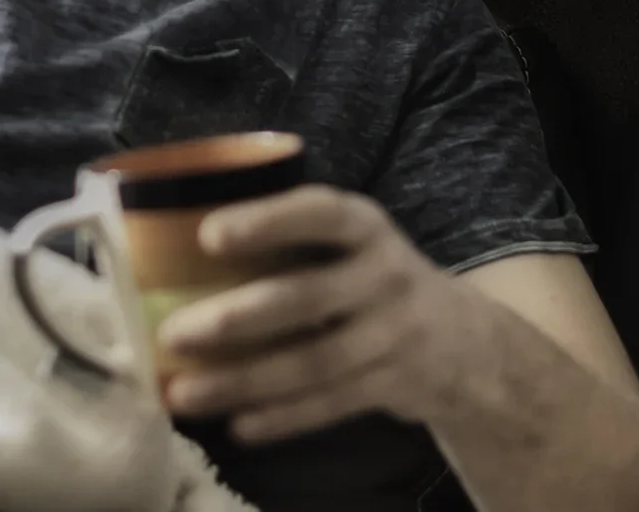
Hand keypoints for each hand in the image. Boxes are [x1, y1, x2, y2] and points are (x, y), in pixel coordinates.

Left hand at [157, 184, 487, 444]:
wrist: (467, 339)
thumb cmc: (368, 277)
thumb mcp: (346, 244)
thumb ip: (286, 240)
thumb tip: (171, 245)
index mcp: (364, 225)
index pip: (320, 213)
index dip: (267, 222)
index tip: (208, 235)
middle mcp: (384, 274)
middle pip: (307, 297)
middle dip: (238, 318)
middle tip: (174, 334)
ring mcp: (396, 333)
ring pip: (314, 362)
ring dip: (244, 381)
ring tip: (182, 394)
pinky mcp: (396, 384)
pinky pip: (332, 403)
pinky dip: (283, 418)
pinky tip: (237, 425)